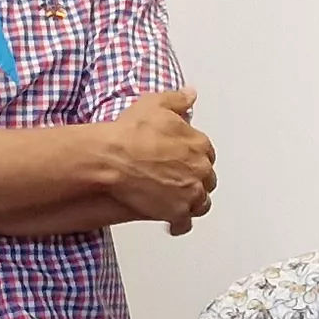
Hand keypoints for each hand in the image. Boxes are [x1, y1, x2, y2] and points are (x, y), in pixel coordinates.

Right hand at [101, 89, 215, 234]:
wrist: (112, 159)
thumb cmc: (129, 134)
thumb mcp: (155, 105)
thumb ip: (178, 100)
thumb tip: (190, 94)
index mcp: (199, 144)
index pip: (207, 153)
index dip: (195, 157)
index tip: (185, 159)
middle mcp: (200, 169)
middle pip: (207, 179)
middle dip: (195, 179)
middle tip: (180, 180)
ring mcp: (189, 192)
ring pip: (201, 202)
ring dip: (191, 202)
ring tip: (178, 202)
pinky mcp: (176, 212)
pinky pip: (185, 223)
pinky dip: (179, 224)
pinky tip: (172, 223)